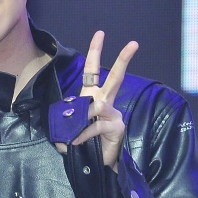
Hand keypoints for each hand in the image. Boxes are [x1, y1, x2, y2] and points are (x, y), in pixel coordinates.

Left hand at [56, 31, 137, 170]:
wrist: (95, 164)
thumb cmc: (82, 144)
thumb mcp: (68, 131)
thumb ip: (64, 125)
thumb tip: (63, 126)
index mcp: (93, 98)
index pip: (93, 71)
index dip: (95, 52)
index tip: (100, 34)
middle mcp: (105, 102)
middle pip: (115, 77)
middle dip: (123, 59)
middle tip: (134, 43)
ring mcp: (113, 114)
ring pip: (99, 105)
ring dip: (83, 117)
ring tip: (74, 133)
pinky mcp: (117, 127)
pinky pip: (97, 125)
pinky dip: (84, 133)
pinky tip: (76, 141)